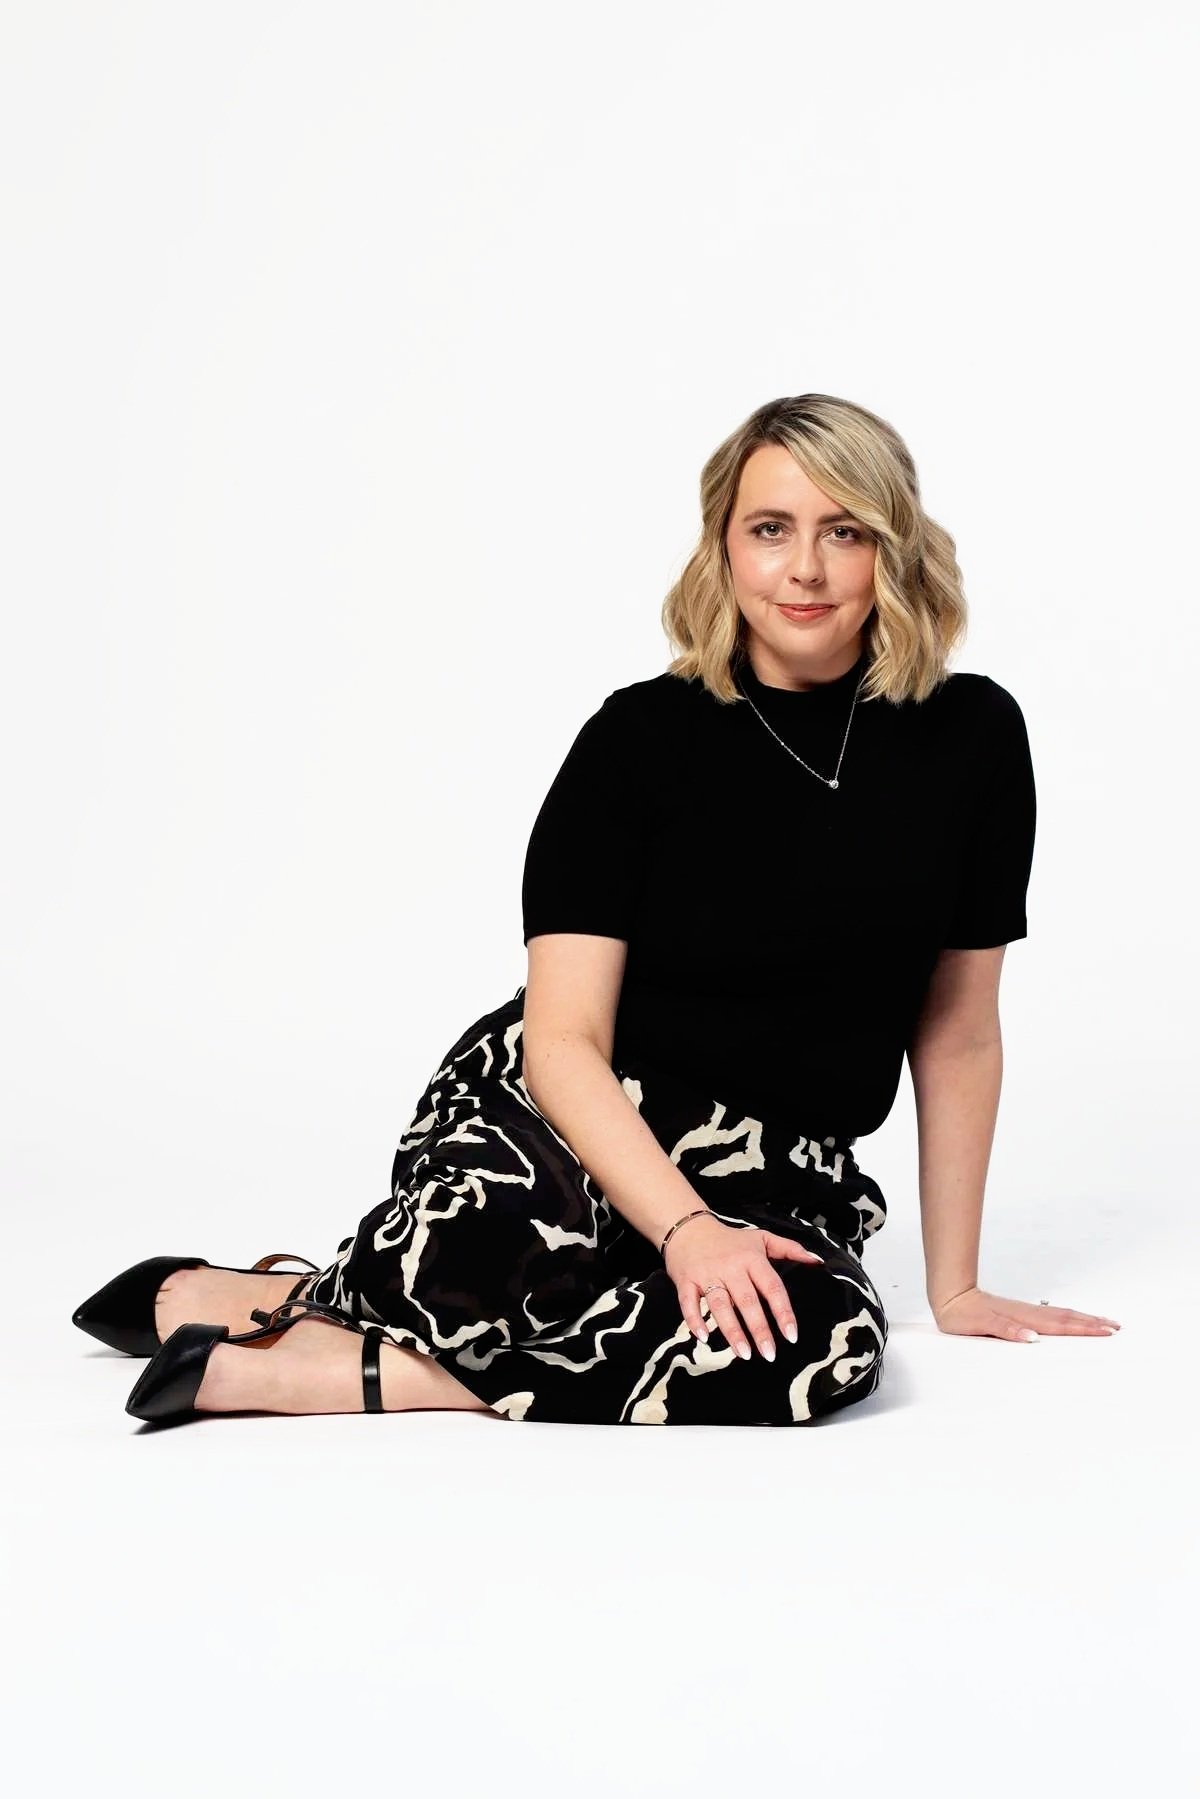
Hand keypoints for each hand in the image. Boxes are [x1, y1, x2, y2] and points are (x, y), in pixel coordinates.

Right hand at [663, 1215, 824, 1359]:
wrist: (688, 1227)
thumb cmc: (729, 1239)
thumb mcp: (761, 1238)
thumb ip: (789, 1248)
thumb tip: (817, 1261)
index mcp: (752, 1259)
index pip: (772, 1287)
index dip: (783, 1312)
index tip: (792, 1335)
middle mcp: (731, 1267)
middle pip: (747, 1301)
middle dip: (759, 1329)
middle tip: (769, 1354)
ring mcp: (707, 1274)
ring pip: (720, 1304)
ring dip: (732, 1330)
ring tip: (743, 1353)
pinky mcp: (686, 1281)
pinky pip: (688, 1302)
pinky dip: (694, 1320)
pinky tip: (703, 1338)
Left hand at [931, 1284, 1121, 1342]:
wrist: (950, 1297)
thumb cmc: (963, 1315)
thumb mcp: (982, 1325)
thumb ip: (1007, 1330)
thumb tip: (1032, 1338)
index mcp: (1025, 1319)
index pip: (1061, 1325)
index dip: (1085, 1329)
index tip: (1107, 1331)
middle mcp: (1029, 1314)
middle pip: (1068, 1318)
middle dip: (1093, 1323)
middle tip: (1116, 1327)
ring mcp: (1026, 1312)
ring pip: (1061, 1315)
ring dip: (1084, 1319)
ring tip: (1103, 1322)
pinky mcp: (1020, 1313)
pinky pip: (1050, 1316)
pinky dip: (1066, 1319)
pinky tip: (1071, 1322)